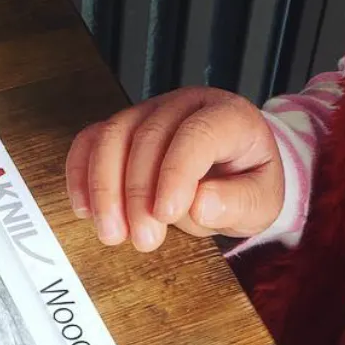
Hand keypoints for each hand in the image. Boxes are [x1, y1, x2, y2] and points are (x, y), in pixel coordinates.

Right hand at [65, 87, 284, 251]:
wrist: (235, 171)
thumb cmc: (247, 183)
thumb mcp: (262, 202)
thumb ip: (238, 203)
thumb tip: (201, 204)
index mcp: (229, 116)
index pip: (197, 134)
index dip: (176, 173)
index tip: (166, 215)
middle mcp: (186, 105)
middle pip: (148, 136)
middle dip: (138, 192)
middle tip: (144, 239)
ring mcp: (150, 112)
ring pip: (113, 136)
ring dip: (105, 189)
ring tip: (112, 234)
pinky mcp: (123, 129)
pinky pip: (91, 141)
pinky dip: (82, 175)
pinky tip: (86, 210)